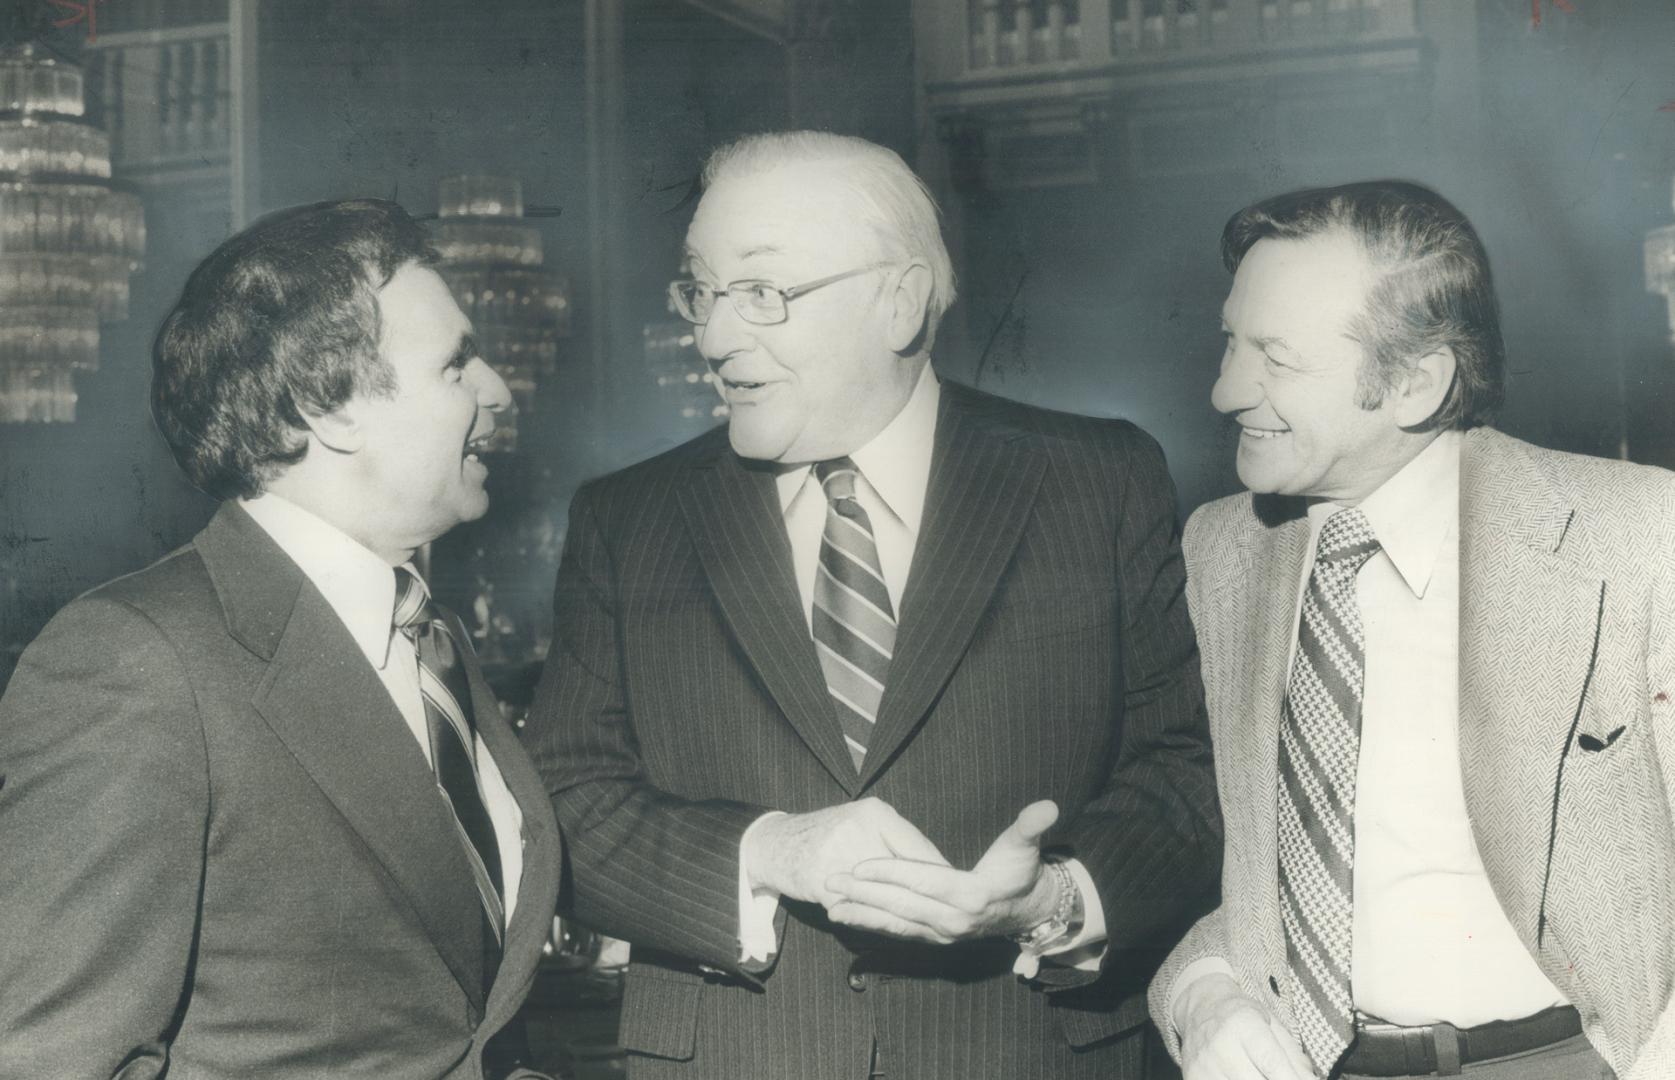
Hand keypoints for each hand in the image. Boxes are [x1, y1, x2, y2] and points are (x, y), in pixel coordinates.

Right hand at [742, 797, 948, 906]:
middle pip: (906, 874)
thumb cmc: (830, 834)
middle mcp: (858, 831)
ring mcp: (839, 859)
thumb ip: (899, 842)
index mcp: (874, 813)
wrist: (776, 844)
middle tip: (951, 914)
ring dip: (906, 912)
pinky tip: (892, 928)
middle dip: (928, 896)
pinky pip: (861, 910)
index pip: (918, 849)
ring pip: (885, 896)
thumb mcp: (864, 823)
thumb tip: (940, 871)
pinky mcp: (825, 886)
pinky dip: (876, 920)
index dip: (940, 875)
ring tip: (927, 924)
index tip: (961, 891)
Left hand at [823, 800, 1061, 943]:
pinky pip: (899, 933)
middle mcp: (954, 920)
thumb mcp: (1027, 847)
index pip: (923, 881)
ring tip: (830, 904)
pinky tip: (849, 917)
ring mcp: (943, 935)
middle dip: (864, 893)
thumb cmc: (1023, 872)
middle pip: (901, 904)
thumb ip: (1031, 826)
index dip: (891, 872)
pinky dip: (873, 926)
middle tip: (832, 879)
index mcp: (970, 894)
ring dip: (862, 914)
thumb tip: (1049, 806)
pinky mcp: (935, 940)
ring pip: (896, 923)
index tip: (860, 864)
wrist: (1029, 910)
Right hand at [1176, 973, 1314, 1079]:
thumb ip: (1294, 1058)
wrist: (1201, 1008)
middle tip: (1280, 1075)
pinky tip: (1243, 1076)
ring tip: (1260, 1073)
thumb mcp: (1273, 1025)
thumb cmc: (1243, 1017)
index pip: (1271, 1062)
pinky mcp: (1193, 1078)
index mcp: (1244, 1024)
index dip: (1289, 1079)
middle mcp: (1220, 1045)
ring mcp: (1204, 1065)